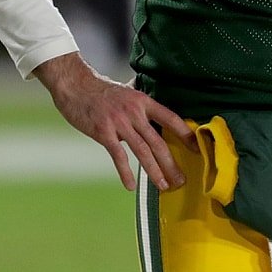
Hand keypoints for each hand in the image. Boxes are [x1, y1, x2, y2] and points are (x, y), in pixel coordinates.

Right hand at [33, 52, 198, 191]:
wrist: (74, 85)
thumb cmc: (99, 89)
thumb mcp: (124, 90)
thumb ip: (138, 100)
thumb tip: (150, 105)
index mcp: (142, 101)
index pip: (170, 117)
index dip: (185, 133)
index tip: (196, 148)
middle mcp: (134, 111)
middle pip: (158, 141)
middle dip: (171, 163)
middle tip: (181, 180)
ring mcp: (119, 122)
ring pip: (142, 151)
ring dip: (155, 171)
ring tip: (164, 186)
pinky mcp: (103, 132)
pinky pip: (118, 156)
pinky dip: (125, 173)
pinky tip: (130, 186)